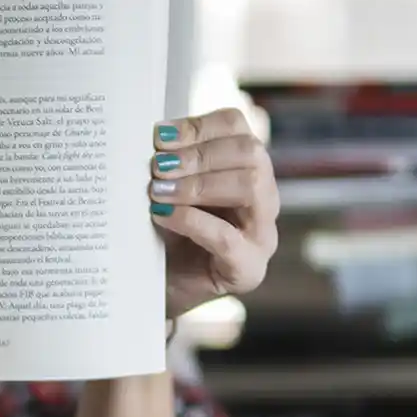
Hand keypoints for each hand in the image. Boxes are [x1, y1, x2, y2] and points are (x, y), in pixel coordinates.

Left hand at [148, 107, 279, 317]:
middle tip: (157, 166)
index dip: (199, 126)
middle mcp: (264, 197)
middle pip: (250, 153)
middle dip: (198, 155)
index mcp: (246, 168)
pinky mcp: (248, 269)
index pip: (238, 127)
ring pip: (250, 187)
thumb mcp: (166, 191)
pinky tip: (161, 215)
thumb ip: (168, 164)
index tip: (160, 137)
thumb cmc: (164, 235)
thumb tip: (151, 137)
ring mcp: (262, 235)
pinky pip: (227, 237)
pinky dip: (191, 220)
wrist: (157, 290)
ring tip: (158, 191)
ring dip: (198, 185)